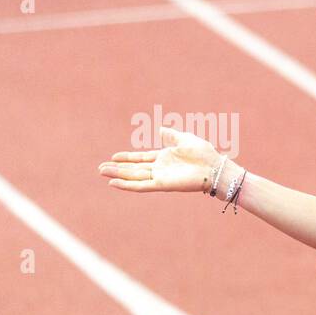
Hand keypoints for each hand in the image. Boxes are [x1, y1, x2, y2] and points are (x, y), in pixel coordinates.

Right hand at [98, 127, 223, 193]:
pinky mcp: (162, 185)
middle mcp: (160, 168)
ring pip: (134, 177)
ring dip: (118, 175)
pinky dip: (127, 185)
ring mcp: (160, 177)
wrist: (214, 167)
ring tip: (102, 172)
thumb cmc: (204, 153)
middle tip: (101, 167)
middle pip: (134, 169)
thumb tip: (161, 129)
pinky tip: (114, 183)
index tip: (113, 156)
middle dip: (117, 168)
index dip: (127, 157)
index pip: (141, 158)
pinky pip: (141, 185)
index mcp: (165, 158)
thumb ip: (171, 135)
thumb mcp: (184, 139)